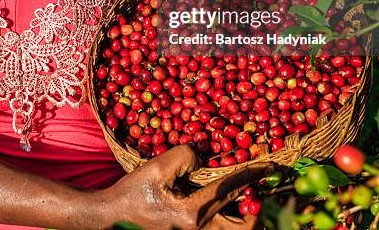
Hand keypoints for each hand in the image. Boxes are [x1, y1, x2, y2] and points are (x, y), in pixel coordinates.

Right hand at [99, 145, 272, 229]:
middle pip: (243, 228)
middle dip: (256, 211)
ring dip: (242, 218)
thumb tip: (202, 158)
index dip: (250, 175)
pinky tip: (224, 205)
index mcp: (192, 214)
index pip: (229, 191)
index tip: (266, 167)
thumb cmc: (133, 192)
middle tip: (257, 193)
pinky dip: (226, 219)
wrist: (112, 218)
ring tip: (244, 200)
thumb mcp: (157, 167)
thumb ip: (184, 157)